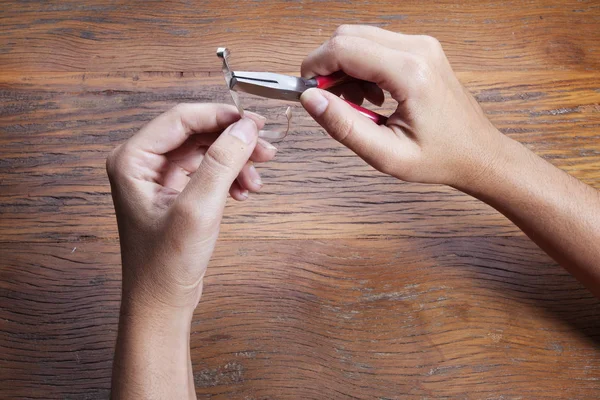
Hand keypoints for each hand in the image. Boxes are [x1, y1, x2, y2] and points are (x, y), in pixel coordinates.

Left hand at [106, 104, 276, 316]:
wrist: (162, 303)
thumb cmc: (166, 264)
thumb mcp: (198, 210)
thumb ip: (222, 163)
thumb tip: (246, 128)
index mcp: (132, 159)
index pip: (181, 119)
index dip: (221, 116)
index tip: (255, 123)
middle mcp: (142, 163)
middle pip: (197, 133)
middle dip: (233, 141)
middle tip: (266, 150)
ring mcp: (159, 178)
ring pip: (206, 151)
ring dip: (235, 161)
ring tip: (257, 181)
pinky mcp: (176, 192)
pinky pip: (208, 171)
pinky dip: (229, 177)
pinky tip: (244, 193)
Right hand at [300, 25, 504, 188]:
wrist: (477, 153)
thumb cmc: (439, 157)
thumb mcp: (385, 154)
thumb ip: (344, 126)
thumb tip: (310, 99)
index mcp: (410, 73)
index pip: (344, 48)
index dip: (315, 67)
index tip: (307, 92)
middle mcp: (418, 48)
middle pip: (348, 36)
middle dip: (328, 67)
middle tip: (332, 103)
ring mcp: (422, 45)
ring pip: (360, 38)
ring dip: (345, 67)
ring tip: (357, 104)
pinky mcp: (421, 49)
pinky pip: (376, 44)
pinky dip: (361, 66)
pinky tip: (371, 97)